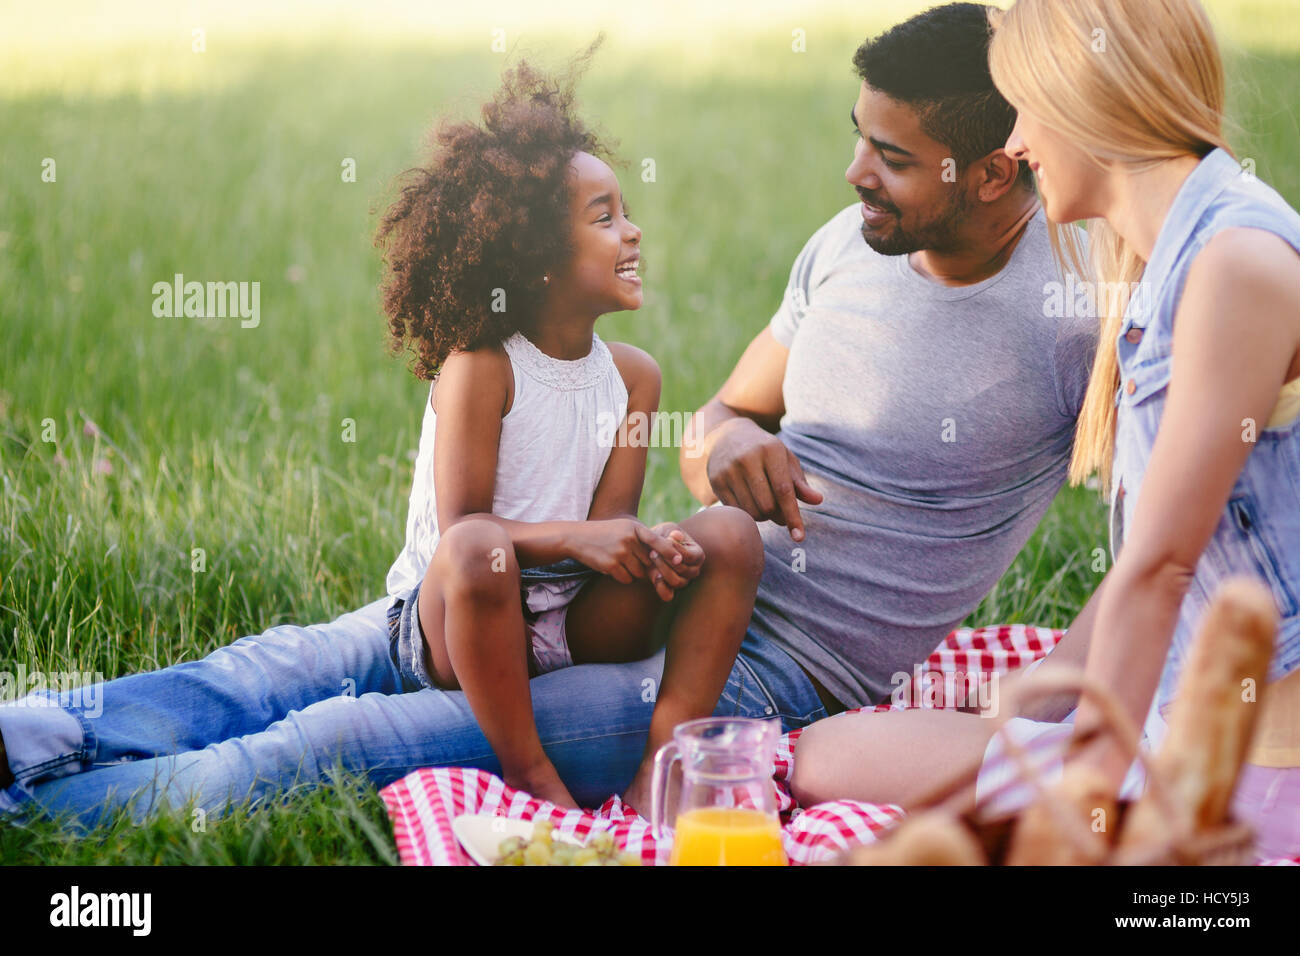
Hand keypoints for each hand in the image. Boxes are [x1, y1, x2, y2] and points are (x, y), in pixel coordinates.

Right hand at [567, 519, 682, 593]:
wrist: (577, 538)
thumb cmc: (605, 534)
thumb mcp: (624, 528)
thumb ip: (642, 539)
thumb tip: (662, 558)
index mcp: (633, 528)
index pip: (656, 540)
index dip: (668, 551)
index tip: (679, 560)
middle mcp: (628, 539)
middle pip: (649, 561)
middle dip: (646, 566)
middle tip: (632, 561)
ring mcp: (619, 553)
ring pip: (639, 572)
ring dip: (633, 572)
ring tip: (619, 561)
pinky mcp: (611, 565)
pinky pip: (626, 578)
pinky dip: (622, 577)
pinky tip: (611, 567)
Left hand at [644, 522, 704, 600]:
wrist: (649, 546)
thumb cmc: (662, 535)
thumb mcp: (667, 530)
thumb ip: (670, 533)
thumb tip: (675, 536)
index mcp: (698, 554)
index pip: (689, 556)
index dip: (675, 550)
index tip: (663, 541)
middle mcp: (694, 570)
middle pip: (683, 570)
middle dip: (666, 560)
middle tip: (653, 551)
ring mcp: (684, 581)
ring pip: (676, 582)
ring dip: (662, 570)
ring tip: (651, 558)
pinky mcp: (671, 589)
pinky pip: (668, 595)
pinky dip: (659, 587)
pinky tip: (652, 575)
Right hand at [705, 418, 822, 540]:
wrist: (727, 436)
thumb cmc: (765, 451)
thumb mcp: (785, 460)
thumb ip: (800, 483)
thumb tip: (818, 500)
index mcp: (771, 450)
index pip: (784, 490)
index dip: (793, 516)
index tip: (799, 537)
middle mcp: (748, 458)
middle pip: (767, 506)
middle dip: (777, 516)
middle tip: (780, 512)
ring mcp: (729, 470)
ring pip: (751, 511)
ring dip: (762, 517)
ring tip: (764, 505)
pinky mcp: (716, 480)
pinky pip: (735, 511)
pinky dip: (747, 514)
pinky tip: (750, 503)